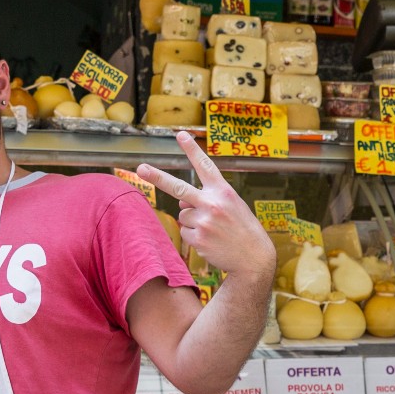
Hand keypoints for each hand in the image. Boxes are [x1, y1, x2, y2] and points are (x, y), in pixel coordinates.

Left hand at [137, 132, 274, 280]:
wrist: (254, 258)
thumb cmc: (243, 230)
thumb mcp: (231, 207)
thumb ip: (206, 199)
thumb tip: (180, 201)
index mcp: (223, 191)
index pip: (205, 166)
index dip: (192, 150)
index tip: (180, 135)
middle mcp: (212, 203)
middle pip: (178, 188)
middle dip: (157, 177)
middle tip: (140, 168)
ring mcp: (204, 221)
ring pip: (184, 215)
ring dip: (194, 221)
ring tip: (214, 230)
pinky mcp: (198, 238)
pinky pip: (185, 232)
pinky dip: (195, 237)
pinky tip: (212, 241)